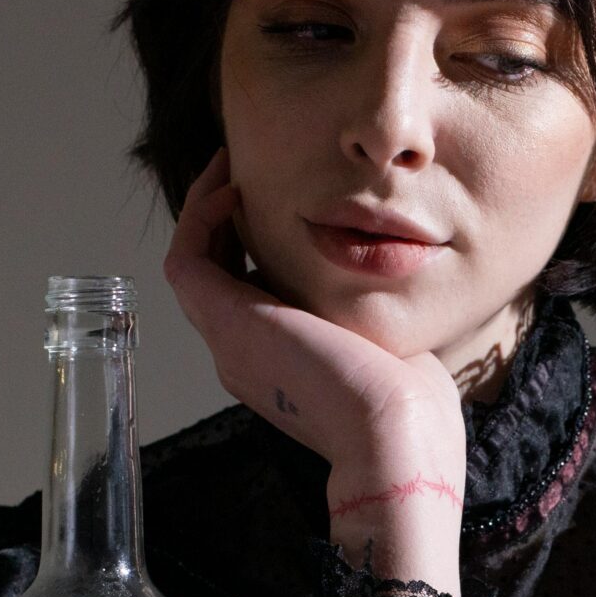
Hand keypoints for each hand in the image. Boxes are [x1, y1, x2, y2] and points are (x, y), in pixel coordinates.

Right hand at [160, 150, 466, 593]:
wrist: (394, 430)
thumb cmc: (409, 402)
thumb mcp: (386, 342)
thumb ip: (369, 311)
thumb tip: (385, 275)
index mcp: (282, 365)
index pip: (253, 294)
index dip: (256, 244)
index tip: (281, 199)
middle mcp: (245, 355)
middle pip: (219, 276)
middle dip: (227, 221)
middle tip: (245, 169)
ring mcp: (229, 341)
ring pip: (195, 266)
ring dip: (205, 211)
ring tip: (230, 166)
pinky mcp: (224, 322)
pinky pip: (186, 260)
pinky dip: (198, 219)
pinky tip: (231, 186)